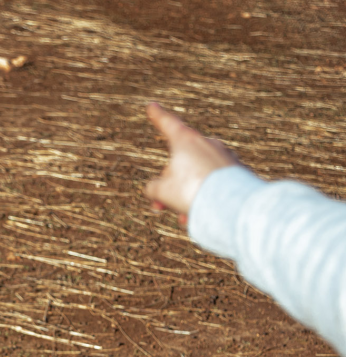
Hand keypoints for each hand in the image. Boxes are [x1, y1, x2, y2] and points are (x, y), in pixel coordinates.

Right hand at [144, 103, 241, 223]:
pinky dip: (205, 197)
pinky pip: (215, 184)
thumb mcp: (161, 191)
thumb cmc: (192, 192)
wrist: (230, 204)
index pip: (168, 124)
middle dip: (169, 185)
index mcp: (186, 141)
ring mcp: (224, 156)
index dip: (157, 116)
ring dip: (186, 195)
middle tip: (160, 206)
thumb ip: (154, 187)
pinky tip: (201, 216)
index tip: (152, 106)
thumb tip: (157, 189)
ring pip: (197, 175)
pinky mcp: (238, 171)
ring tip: (182, 217)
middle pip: (181, 161)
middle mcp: (207, 144)